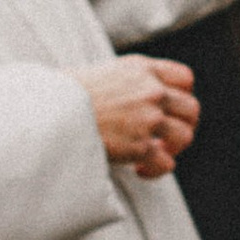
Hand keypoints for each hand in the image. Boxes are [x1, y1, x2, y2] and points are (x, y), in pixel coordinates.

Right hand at [75, 56, 198, 177]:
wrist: (48, 112)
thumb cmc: (64, 96)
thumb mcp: (102, 74)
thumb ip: (128, 83)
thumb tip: (135, 100)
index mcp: (141, 69)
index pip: (185, 79)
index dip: (182, 97)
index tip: (170, 111)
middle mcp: (150, 90)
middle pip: (191, 109)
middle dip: (183, 126)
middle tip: (165, 139)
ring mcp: (148, 118)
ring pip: (185, 136)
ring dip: (172, 149)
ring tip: (153, 155)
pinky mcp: (140, 145)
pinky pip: (166, 163)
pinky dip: (156, 170)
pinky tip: (138, 170)